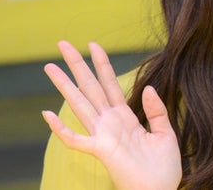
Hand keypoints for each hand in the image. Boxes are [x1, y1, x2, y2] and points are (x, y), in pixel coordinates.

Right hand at [42, 41, 181, 189]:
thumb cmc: (163, 168)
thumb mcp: (165, 133)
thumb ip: (156, 110)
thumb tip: (147, 88)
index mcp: (125, 116)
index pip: (110, 83)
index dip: (102, 64)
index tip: (93, 44)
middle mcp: (110, 122)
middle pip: (90, 87)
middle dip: (77, 65)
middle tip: (62, 43)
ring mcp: (103, 135)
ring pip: (80, 104)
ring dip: (65, 86)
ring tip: (50, 67)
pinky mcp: (102, 150)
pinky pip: (77, 140)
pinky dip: (61, 129)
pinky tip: (47, 115)